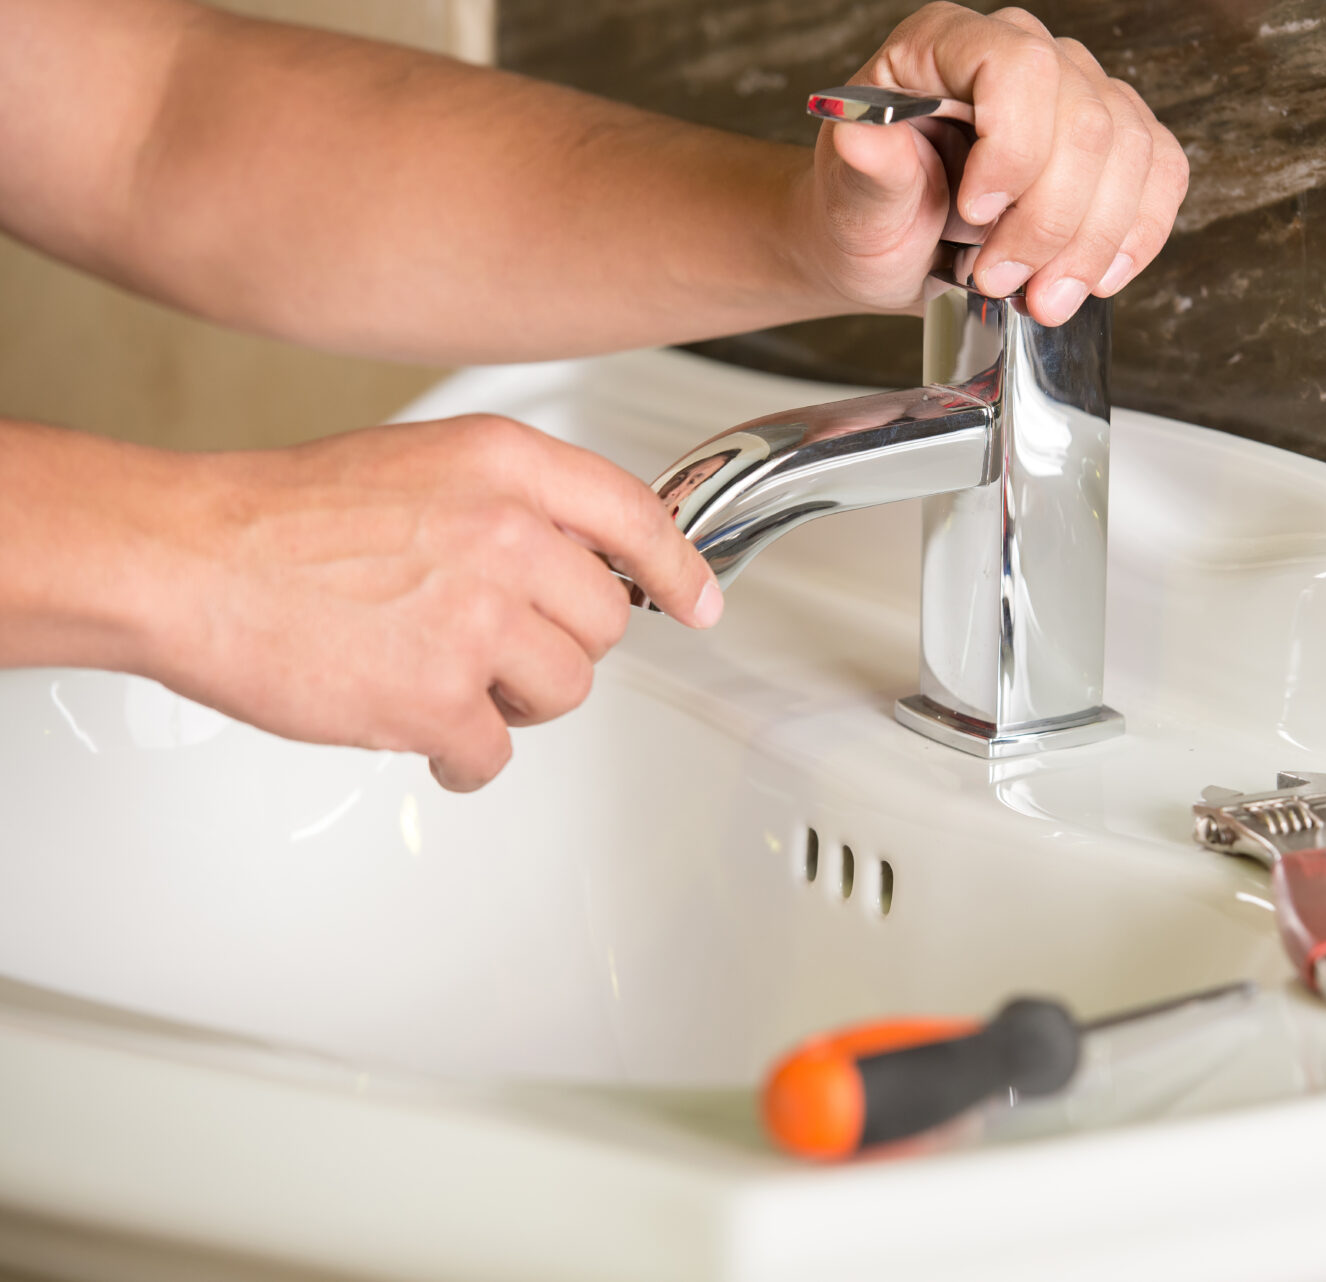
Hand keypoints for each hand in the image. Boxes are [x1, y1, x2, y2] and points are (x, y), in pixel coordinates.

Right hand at [141, 416, 719, 790]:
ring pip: (565, 692)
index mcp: (506, 467)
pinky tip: (423, 732)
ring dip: (515, 702)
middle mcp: (507, 535)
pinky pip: (496, 755)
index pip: (636, 518)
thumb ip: (511, 504)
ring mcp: (476, 620)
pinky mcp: (437, 699)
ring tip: (445, 679)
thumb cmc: (286, 518)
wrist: (187, 559)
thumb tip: (579, 561)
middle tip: (491, 647)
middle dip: (556, 647)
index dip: (678, 570)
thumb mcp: (421, 464)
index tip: (697, 604)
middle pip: (604, 624)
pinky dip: (464, 758)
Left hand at [797, 2, 1188, 326]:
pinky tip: (1096, 277)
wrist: (890, 250)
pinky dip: (1136, 237)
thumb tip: (862, 140)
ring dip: (1093, 244)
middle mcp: (1023, 56)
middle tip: (1001, 281)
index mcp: (947, 44)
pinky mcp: (1114, 147)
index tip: (976, 214)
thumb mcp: (848, 201)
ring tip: (1043, 298)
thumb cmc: (867, 213)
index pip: (1019, 66)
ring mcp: (1078, 95)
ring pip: (1132, 154)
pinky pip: (1162, 174)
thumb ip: (866, 168)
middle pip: (1087, 120)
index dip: (1014, 148)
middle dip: (1051, 222)